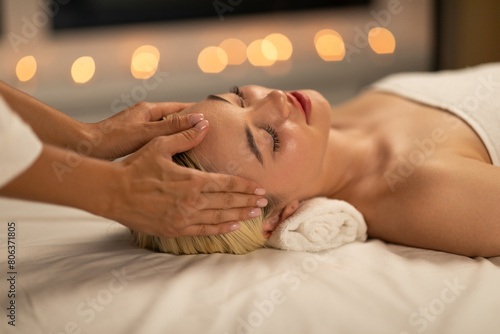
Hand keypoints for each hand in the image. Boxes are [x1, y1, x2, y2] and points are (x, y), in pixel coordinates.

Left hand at [84, 101, 197, 159]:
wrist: (85, 148)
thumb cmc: (113, 140)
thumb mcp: (148, 133)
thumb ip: (174, 127)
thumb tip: (200, 120)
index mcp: (148, 109)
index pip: (180, 107)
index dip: (197, 111)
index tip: (213, 115)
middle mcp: (144, 114)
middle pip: (173, 116)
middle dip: (190, 122)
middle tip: (208, 131)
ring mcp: (138, 125)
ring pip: (165, 127)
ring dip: (178, 133)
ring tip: (194, 142)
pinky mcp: (132, 137)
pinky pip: (156, 137)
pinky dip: (167, 142)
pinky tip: (171, 153)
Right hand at [108, 121, 267, 237]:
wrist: (112, 193)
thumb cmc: (135, 167)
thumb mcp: (159, 145)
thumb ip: (184, 136)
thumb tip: (204, 123)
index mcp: (191, 181)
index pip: (226, 184)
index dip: (245, 186)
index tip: (259, 188)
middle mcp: (191, 202)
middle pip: (227, 202)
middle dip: (248, 201)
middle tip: (264, 202)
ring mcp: (183, 218)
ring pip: (219, 217)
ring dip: (239, 215)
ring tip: (255, 214)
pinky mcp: (174, 229)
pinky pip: (204, 231)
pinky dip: (220, 229)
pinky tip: (233, 226)